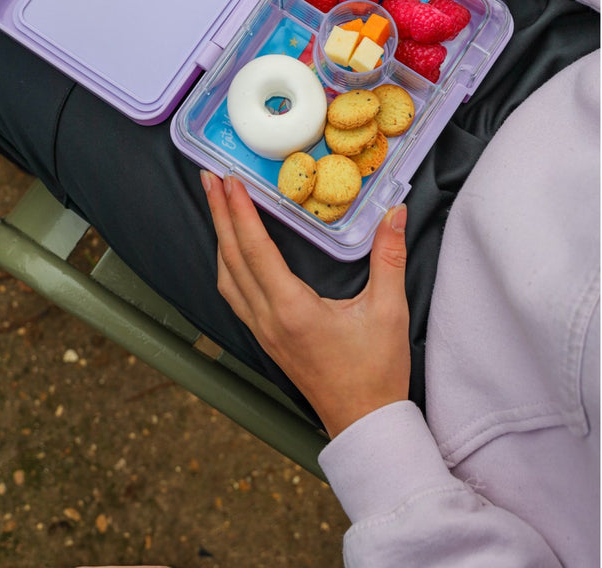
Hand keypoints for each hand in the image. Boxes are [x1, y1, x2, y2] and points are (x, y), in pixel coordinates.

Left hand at [201, 171, 410, 438]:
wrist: (364, 424)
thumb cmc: (376, 372)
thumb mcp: (388, 311)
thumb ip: (389, 257)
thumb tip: (394, 212)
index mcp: (291, 309)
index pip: (256, 250)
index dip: (240, 212)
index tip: (229, 180)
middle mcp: (268, 319)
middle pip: (232, 258)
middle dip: (219, 214)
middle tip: (208, 178)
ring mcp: (262, 330)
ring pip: (227, 277)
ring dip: (220, 237)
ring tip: (217, 205)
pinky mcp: (266, 338)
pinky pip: (234, 294)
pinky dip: (227, 263)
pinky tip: (231, 251)